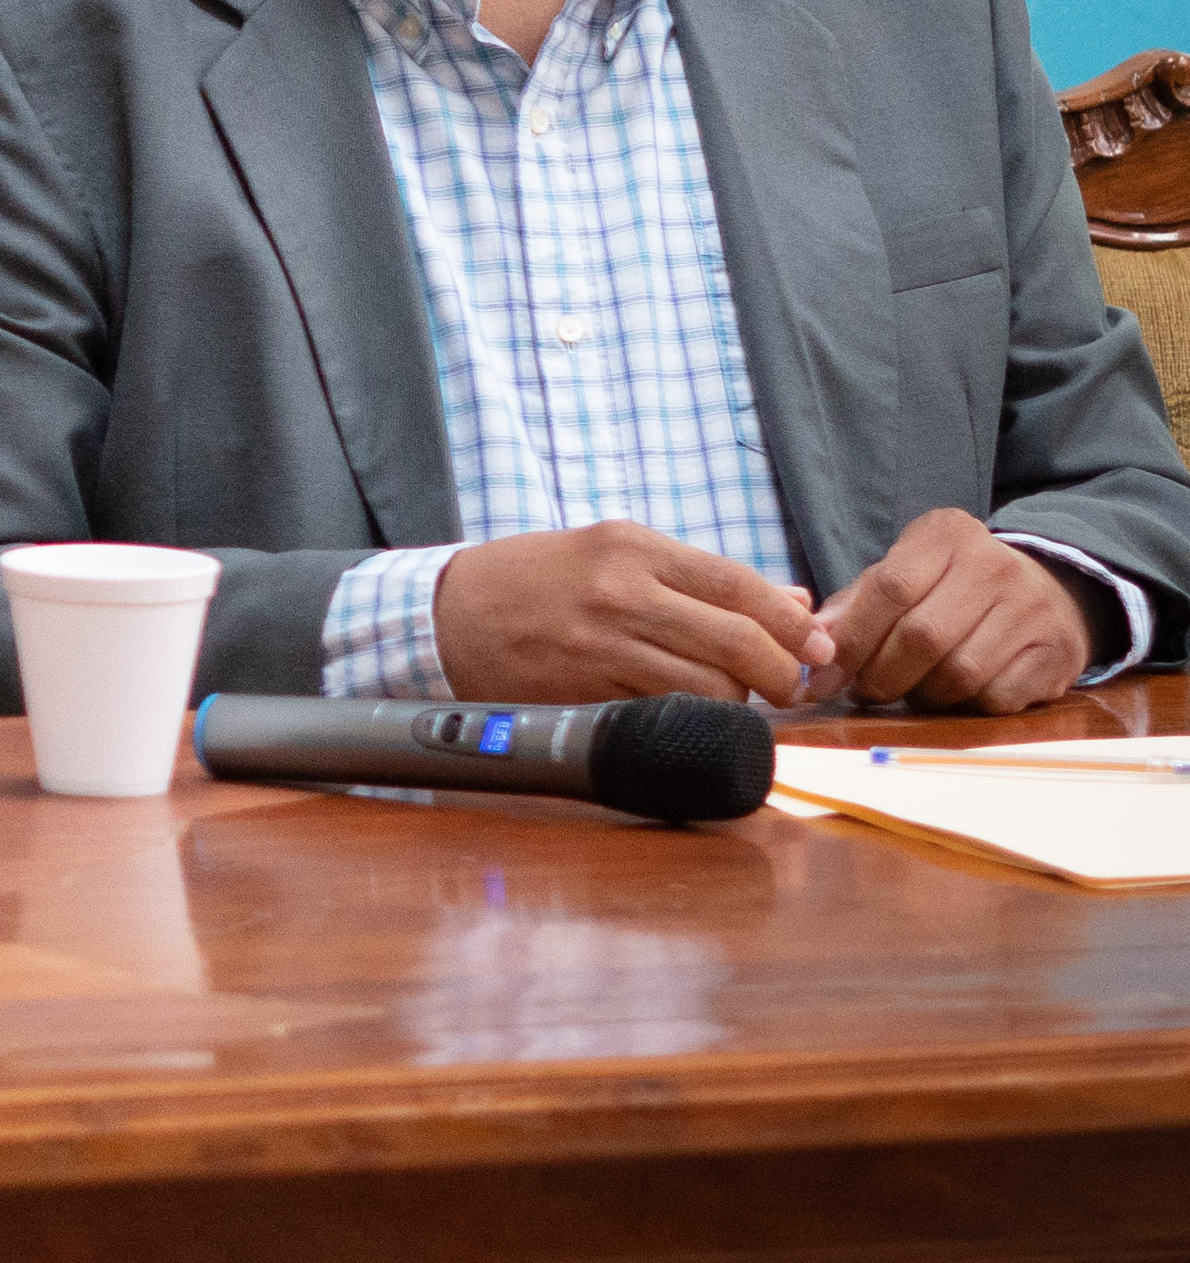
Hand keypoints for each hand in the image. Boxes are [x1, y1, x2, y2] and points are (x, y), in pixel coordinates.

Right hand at [430, 522, 823, 702]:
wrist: (444, 613)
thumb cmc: (532, 578)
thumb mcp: (609, 552)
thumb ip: (696, 576)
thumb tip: (791, 600)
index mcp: (629, 545)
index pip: (738, 584)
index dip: (791, 621)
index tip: (818, 644)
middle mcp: (619, 591)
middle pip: (734, 639)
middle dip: (778, 670)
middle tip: (787, 684)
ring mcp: (599, 644)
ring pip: (706, 685)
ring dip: (736, 700)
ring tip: (735, 699)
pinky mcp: (582, 689)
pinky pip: (663, 709)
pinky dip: (691, 716)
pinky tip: (692, 712)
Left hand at [815, 510, 1098, 715]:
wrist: (1047, 590)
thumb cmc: (951, 588)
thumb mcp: (902, 575)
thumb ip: (854, 605)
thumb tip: (815, 641)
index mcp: (948, 535)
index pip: (889, 589)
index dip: (852, 640)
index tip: (825, 676)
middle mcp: (996, 564)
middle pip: (922, 636)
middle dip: (882, 675)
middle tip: (866, 692)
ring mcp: (1033, 609)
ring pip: (960, 672)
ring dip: (923, 694)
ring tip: (911, 690)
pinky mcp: (1058, 652)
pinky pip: (997, 696)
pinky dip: (966, 706)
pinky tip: (956, 695)